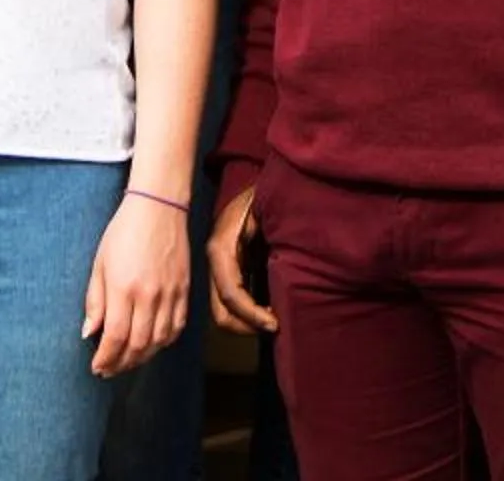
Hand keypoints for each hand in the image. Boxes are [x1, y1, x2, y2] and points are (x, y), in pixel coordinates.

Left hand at [85, 192, 192, 375]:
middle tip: (110, 370)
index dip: (105, 358)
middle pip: (138, 345)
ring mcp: (170, 293)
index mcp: (123, 288)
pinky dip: (165, 342)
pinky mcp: (185, 290)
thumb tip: (88, 333)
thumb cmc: (124, 232)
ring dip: (142, 357)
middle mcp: (149, 295)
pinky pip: (177, 326)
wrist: (158, 207)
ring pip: (159, 341)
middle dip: (121, 363)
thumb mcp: (99, 263)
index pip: (114, 337)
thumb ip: (95, 301)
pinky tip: (153, 344)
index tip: (97, 367)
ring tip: (129, 360)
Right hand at [206, 185, 276, 334]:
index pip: (231, 294)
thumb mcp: (270, 209)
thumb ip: (275, 236)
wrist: (258, 178)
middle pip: (221, 311)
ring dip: (249, 322)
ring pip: (225, 311)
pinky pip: (235, 300)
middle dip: (248, 326)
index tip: (277, 324)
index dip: (252, 315)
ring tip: (277, 318)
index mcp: (223, 247)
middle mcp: (217, 261)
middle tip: (278, 325)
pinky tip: (273, 307)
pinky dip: (251, 312)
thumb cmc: (268, 192)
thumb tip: (286, 268)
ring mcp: (221, 266)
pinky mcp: (231, 268)